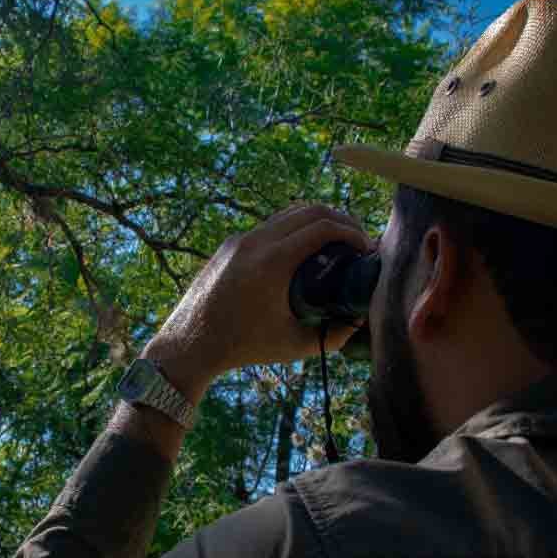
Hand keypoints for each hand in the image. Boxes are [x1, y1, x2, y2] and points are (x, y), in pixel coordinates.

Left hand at [144, 204, 374, 401]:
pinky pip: (268, 226)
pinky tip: (302, 249)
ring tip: (334, 241)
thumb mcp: (294, 344)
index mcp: (273, 262)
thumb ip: (333, 336)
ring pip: (287, 214)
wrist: (191, 343)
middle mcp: (255, 242)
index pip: (323, 227)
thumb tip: (358, 321)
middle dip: (340, 220)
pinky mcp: (230, 245)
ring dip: (315, 220)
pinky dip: (292, 229)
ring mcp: (240, 240)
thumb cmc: (243, 347)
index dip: (352, 233)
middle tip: (357, 240)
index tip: (366, 248)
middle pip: (309, 210)